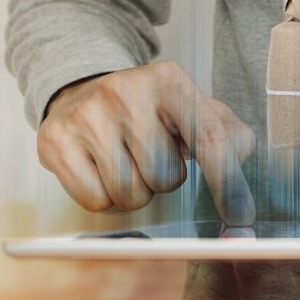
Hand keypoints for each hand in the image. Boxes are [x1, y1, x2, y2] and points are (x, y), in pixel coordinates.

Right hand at [37, 61, 255, 224]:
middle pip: (166, 178)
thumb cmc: (150, 113)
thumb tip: (242, 181)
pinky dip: (103, 196)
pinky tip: (99, 167)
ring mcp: (87, 115)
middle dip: (164, 179)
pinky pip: (96, 201)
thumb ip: (228, 137)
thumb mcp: (193, 110)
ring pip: (131, 194)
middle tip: (149, 154)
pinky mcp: (56, 140)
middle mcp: (126, 92)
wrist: (81, 92)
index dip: (228, 183)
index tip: (242, 218)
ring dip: (135, 190)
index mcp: (170, 81)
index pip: (210, 139)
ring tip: (125, 160)